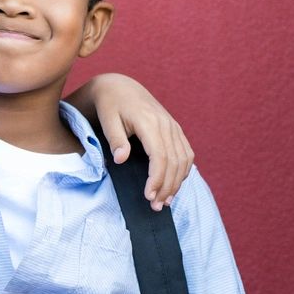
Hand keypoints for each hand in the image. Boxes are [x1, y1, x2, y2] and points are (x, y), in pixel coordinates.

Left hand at [86, 73, 194, 209]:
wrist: (120, 87)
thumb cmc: (110, 104)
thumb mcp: (107, 119)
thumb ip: (115, 139)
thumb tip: (121, 160)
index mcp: (150, 122)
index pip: (160, 156)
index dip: (157, 179)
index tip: (149, 196)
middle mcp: (167, 125)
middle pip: (174, 162)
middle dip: (167, 187)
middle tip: (156, 206)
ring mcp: (173, 127)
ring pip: (184, 160)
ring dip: (177, 182)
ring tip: (165, 201)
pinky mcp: (175, 129)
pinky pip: (186, 153)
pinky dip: (183, 171)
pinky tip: (174, 185)